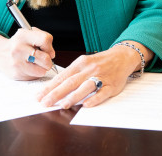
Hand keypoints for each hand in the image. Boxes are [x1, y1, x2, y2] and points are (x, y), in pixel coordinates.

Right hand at [0, 29, 55, 79]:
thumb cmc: (19, 44)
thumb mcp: (28, 34)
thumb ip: (43, 39)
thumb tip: (52, 54)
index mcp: (23, 36)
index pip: (45, 40)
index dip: (50, 47)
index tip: (48, 50)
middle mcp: (18, 49)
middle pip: (45, 59)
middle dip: (49, 61)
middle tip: (44, 59)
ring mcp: (16, 62)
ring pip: (42, 70)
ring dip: (42, 68)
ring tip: (35, 63)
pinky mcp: (16, 74)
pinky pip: (34, 76)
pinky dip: (35, 73)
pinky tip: (28, 67)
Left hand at [36, 41, 152, 108]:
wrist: (122, 56)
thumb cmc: (100, 62)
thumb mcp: (84, 62)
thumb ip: (71, 74)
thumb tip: (54, 88)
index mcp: (81, 63)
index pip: (62, 76)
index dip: (50, 87)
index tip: (39, 96)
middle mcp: (90, 69)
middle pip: (71, 82)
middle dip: (57, 93)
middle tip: (45, 103)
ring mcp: (102, 77)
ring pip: (86, 86)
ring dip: (74, 96)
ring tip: (63, 105)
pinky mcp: (112, 85)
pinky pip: (103, 92)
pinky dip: (94, 98)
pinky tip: (86, 105)